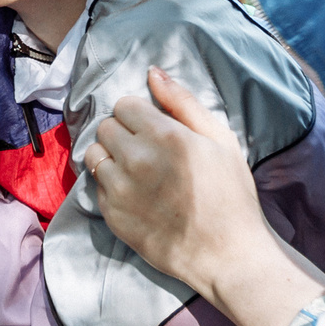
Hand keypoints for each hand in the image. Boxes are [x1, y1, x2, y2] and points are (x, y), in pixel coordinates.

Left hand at [92, 67, 284, 306]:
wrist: (227, 253)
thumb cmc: (231, 194)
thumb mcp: (220, 140)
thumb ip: (183, 102)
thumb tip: (152, 72)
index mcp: (164, 135)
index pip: (124, 105)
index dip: (140, 115)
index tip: (155, 130)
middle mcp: (135, 159)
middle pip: (105, 127)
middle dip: (123, 133)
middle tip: (147, 151)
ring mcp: (119, 190)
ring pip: (94, 155)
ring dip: (111, 158)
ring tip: (137, 172)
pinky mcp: (112, 216)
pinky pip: (96, 186)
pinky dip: (111, 186)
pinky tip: (136, 195)